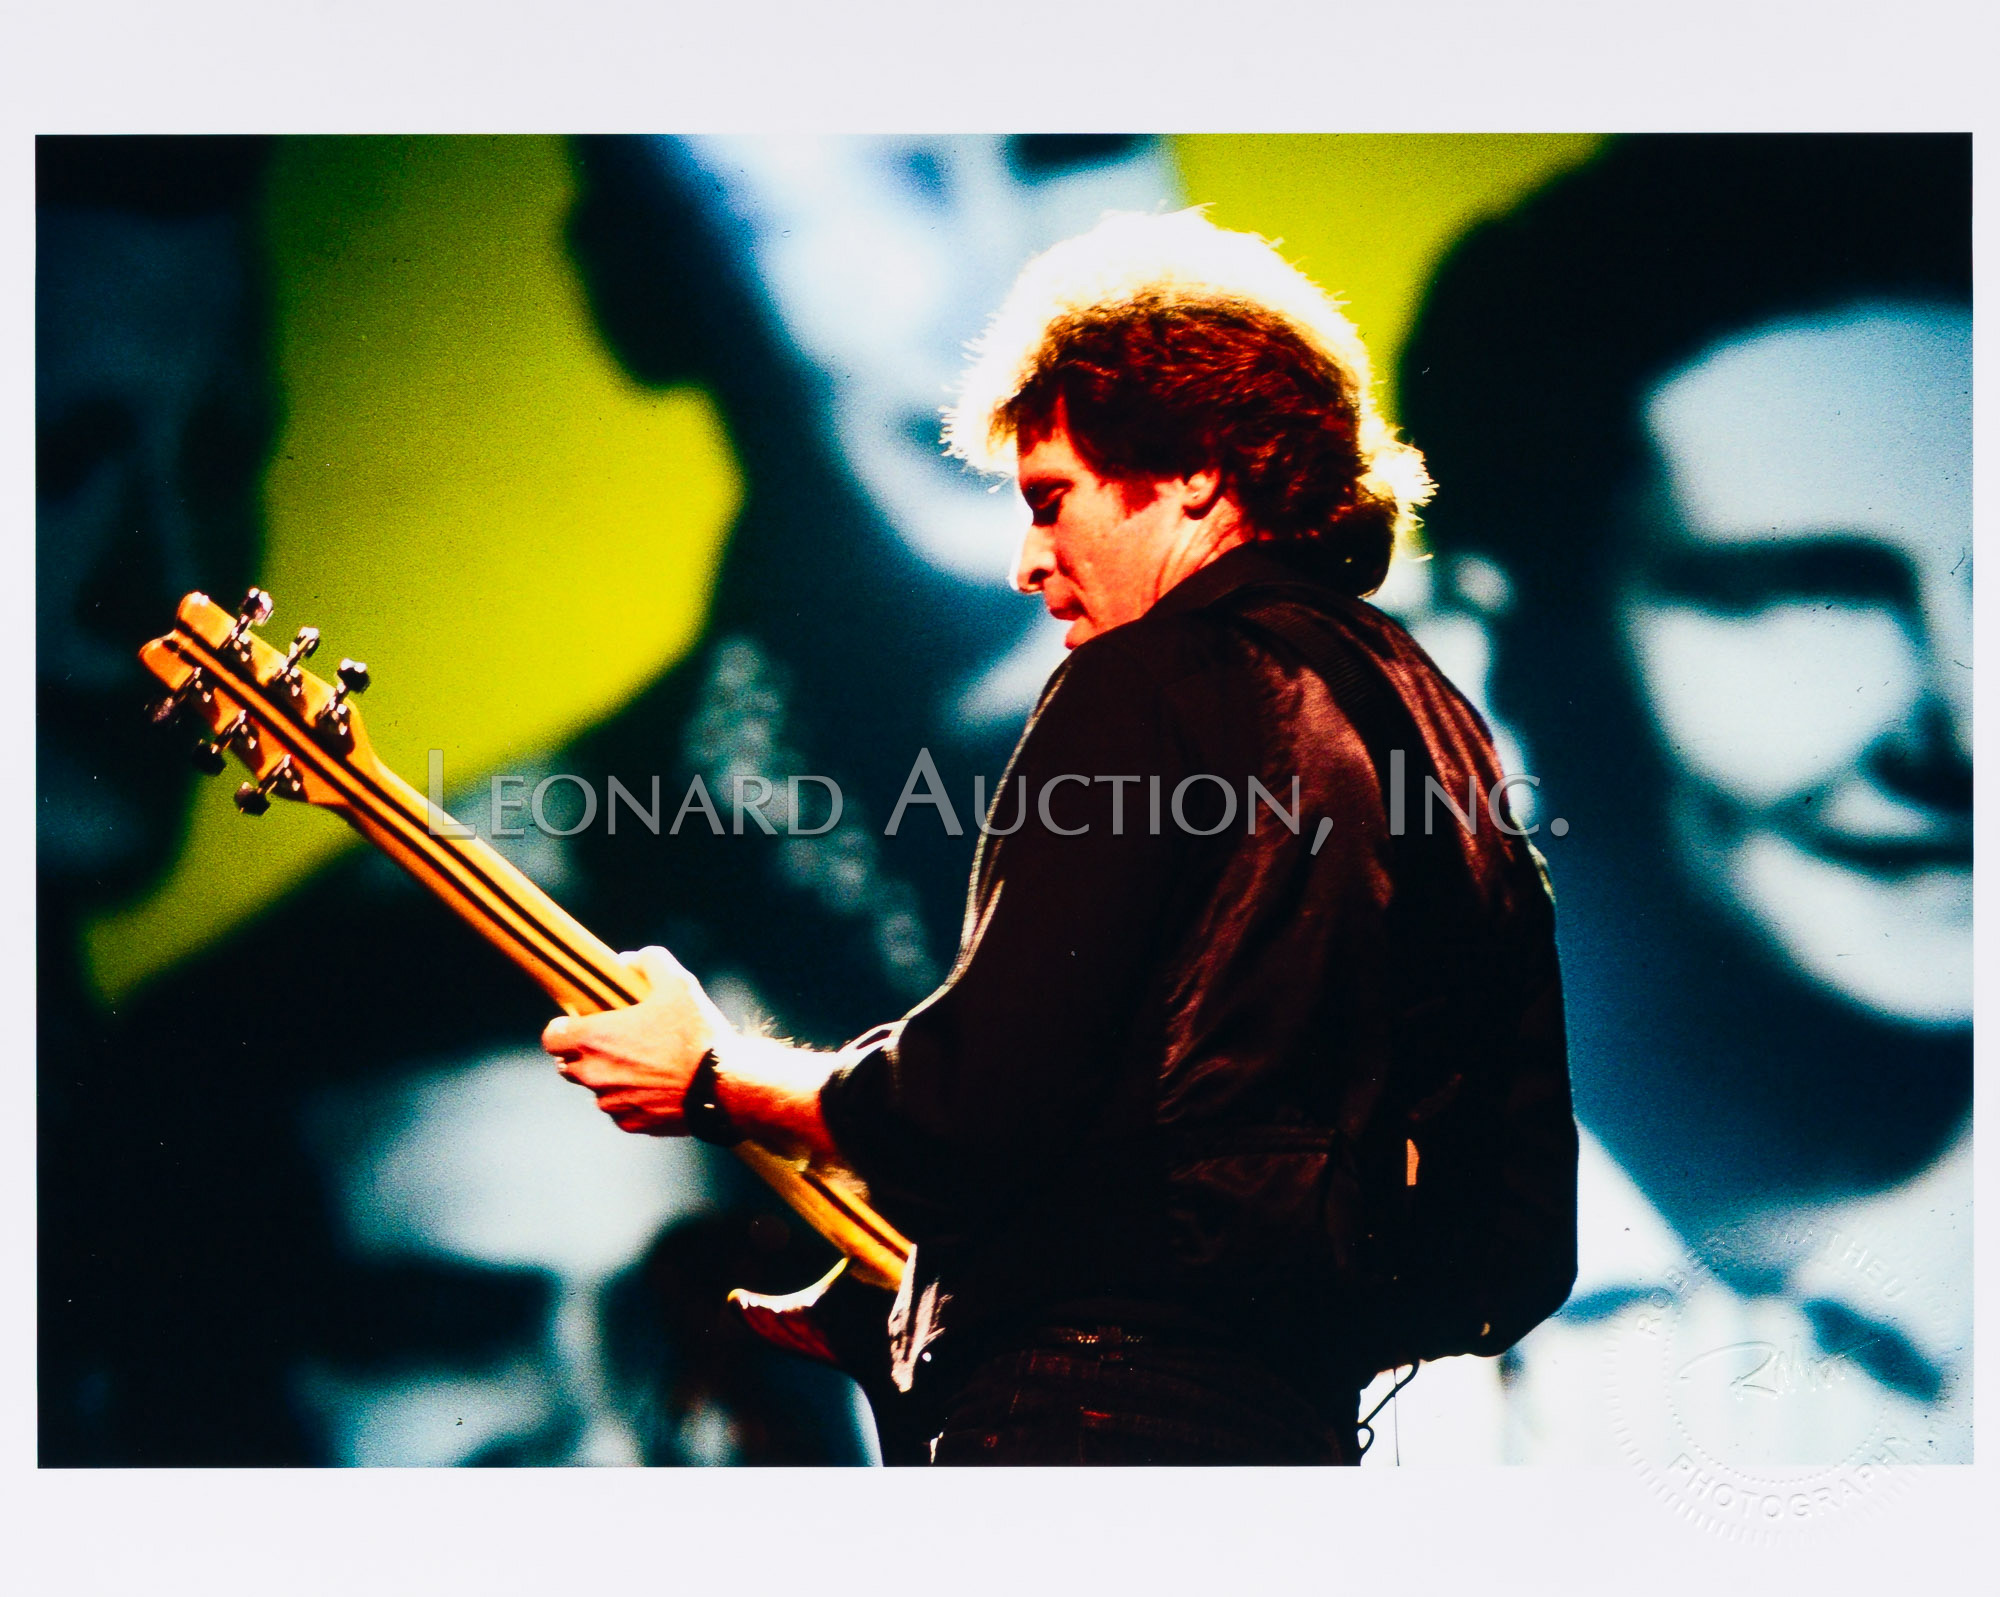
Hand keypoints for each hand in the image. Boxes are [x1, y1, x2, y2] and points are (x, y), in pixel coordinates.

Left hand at [541, 945, 727, 1134]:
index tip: (580, 1024)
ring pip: (597, 1089)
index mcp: (595, 1038)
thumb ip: (649, 962)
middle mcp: (595, 1074)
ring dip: (609, 1078)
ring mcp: (612, 1103)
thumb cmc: (697, 1035)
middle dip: (584, 1053)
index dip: (563, 1029)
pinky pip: (621, 1111)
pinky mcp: (632, 1124)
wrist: (724, 1088)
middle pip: (568, 1065)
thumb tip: (629, 960)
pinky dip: (631, 1100)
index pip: (552, 1038)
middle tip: (615, 1041)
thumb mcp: (678, 983)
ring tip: (643, 1065)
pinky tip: (657, 1087)